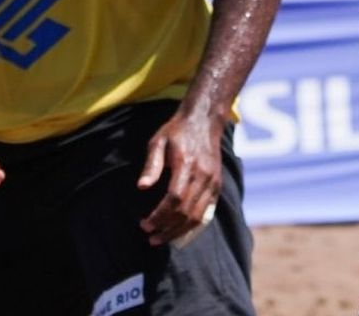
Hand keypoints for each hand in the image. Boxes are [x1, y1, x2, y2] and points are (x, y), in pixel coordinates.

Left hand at [136, 112, 223, 246]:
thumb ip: (151, 165)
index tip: (145, 224)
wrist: (203, 121)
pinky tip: (179, 231)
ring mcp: (212, 181)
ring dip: (179, 231)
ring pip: (198, 216)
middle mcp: (203, 175)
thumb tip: (141, 187)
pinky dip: (193, 225)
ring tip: (162, 238)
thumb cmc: (176, 131)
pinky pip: (207, 212)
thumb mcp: (158, 142)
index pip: (174, 199)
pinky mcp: (217, 185)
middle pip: (186, 212)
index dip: (159, 215)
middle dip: (167, 228)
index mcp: (187, 164)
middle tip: (151, 236)